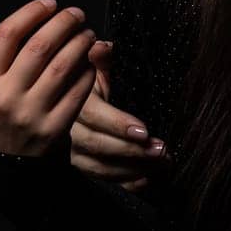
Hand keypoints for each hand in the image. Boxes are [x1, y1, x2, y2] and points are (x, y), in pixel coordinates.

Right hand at [0, 0, 96, 156]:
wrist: (6, 160)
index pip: (7, 36)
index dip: (31, 12)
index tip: (50, 2)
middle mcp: (6, 97)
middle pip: (39, 47)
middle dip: (63, 23)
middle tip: (77, 13)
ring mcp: (31, 114)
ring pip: (62, 66)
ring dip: (80, 43)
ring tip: (87, 33)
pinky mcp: (54, 128)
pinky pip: (78, 91)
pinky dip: (87, 71)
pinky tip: (90, 60)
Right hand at [68, 38, 167, 193]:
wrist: (69, 101)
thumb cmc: (90, 81)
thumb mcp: (95, 68)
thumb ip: (102, 61)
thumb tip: (101, 46)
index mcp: (72, 102)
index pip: (94, 116)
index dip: (118, 125)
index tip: (144, 131)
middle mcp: (68, 131)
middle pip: (98, 146)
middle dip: (132, 151)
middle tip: (162, 150)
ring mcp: (71, 153)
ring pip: (99, 168)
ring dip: (134, 169)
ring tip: (163, 163)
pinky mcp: (81, 167)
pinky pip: (102, 181)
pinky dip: (126, 183)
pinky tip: (147, 180)